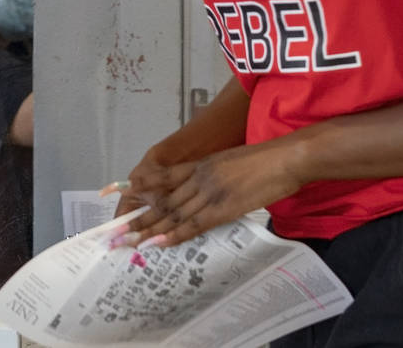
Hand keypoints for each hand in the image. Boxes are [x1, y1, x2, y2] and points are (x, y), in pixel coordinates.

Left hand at [110, 141, 302, 248]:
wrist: (284, 158)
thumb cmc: (265, 160)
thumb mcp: (232, 161)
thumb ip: (215, 173)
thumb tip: (208, 189)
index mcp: (202, 164)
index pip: (164, 180)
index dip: (144, 193)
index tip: (126, 201)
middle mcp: (199, 177)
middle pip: (163, 200)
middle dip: (139, 218)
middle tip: (117, 232)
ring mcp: (209, 192)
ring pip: (172, 214)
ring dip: (149, 230)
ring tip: (128, 242)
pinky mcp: (222, 208)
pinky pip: (192, 224)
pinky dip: (173, 235)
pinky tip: (157, 243)